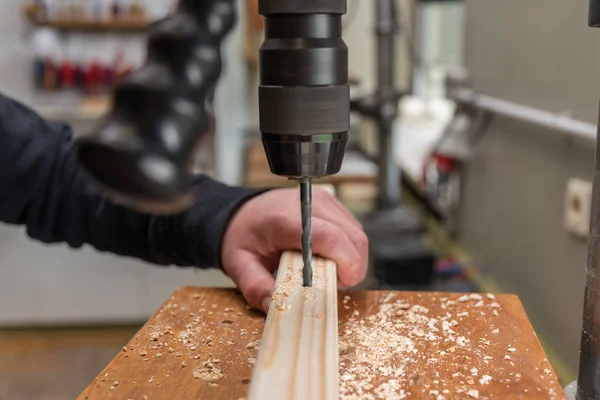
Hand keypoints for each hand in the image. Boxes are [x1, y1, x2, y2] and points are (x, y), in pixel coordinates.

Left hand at [221, 188, 368, 312]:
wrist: (242, 212)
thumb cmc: (243, 236)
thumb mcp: (239, 264)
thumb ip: (256, 287)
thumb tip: (274, 306)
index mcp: (286, 219)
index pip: (330, 237)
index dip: (346, 263)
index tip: (342, 283)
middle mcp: (310, 205)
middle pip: (352, 236)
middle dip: (353, 266)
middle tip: (336, 284)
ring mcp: (324, 202)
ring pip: (357, 233)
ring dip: (352, 258)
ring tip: (331, 272)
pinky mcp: (332, 205)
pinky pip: (353, 229)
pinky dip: (349, 249)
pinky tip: (331, 258)